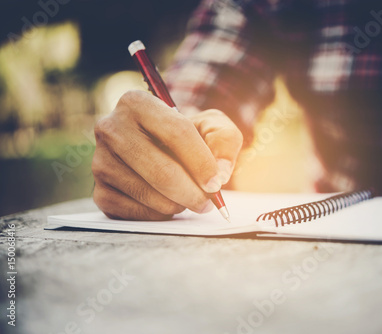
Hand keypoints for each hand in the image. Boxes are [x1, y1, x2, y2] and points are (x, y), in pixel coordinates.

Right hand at [92, 90, 242, 219]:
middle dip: (191, 192)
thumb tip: (220, 173)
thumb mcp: (212, 125)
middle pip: (161, 170)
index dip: (202, 163)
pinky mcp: (99, 191)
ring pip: (148, 194)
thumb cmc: (188, 136)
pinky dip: (158, 215)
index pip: (176, 133)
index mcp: (137, 103)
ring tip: (189, 199)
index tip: (217, 184)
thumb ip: (225, 141)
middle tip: (208, 203)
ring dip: (177, 205)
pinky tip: (168, 205)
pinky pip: (134, 212)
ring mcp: (100, 161)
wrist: (161, 149)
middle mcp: (111, 128)